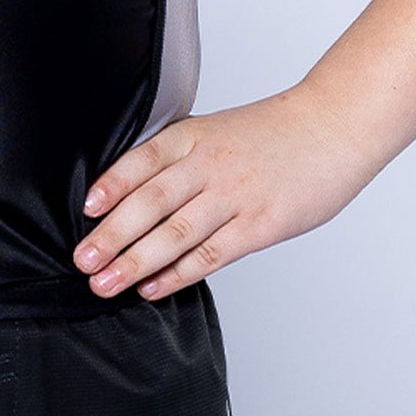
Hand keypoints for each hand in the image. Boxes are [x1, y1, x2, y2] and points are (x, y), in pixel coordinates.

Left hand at [73, 88, 373, 299]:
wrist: (332, 127)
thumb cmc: (274, 132)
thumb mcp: (218, 130)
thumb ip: (181, 158)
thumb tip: (133, 194)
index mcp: (195, 136)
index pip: (142, 162)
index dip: (111, 186)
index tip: (86, 211)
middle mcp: (210, 165)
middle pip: (150, 203)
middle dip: (111, 235)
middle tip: (82, 261)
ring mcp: (235, 196)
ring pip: (175, 233)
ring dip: (135, 261)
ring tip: (105, 283)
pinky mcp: (260, 225)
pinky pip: (211, 254)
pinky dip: (178, 274)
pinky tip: (153, 288)